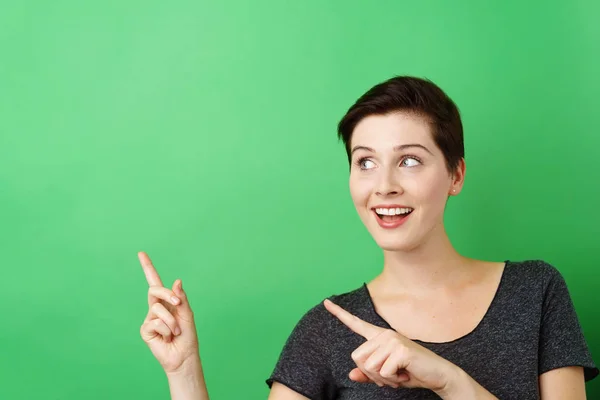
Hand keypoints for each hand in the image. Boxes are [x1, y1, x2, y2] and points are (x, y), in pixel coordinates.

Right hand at [139, 251, 199, 374]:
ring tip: (176, 332)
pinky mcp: (145, 330)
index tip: (141, 253)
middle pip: (154, 290)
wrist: (184, 356)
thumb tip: (177, 281)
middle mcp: (156, 308)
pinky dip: (166, 330)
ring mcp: (149, 319)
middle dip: (167, 294)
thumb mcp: (187, 314)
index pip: (155, 282)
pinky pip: (155, 322)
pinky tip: (167, 338)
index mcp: (166, 302)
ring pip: (158, 309)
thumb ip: (182, 298)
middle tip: (178, 303)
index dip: (148, 268)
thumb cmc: (187, 336)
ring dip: (172, 321)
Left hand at [323, 299, 457, 393]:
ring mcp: (392, 340)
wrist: (437, 375)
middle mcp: (384, 334)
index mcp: (379, 337)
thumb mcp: (386, 376)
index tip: (326, 302)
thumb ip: (368, 374)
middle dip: (372, 374)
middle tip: (390, 375)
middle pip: (358, 358)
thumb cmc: (411, 373)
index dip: (339, 313)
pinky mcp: (400, 349)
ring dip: (383, 379)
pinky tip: (405, 374)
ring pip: (370, 367)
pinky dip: (393, 380)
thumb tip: (351, 375)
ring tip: (398, 374)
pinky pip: (383, 372)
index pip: (356, 323)